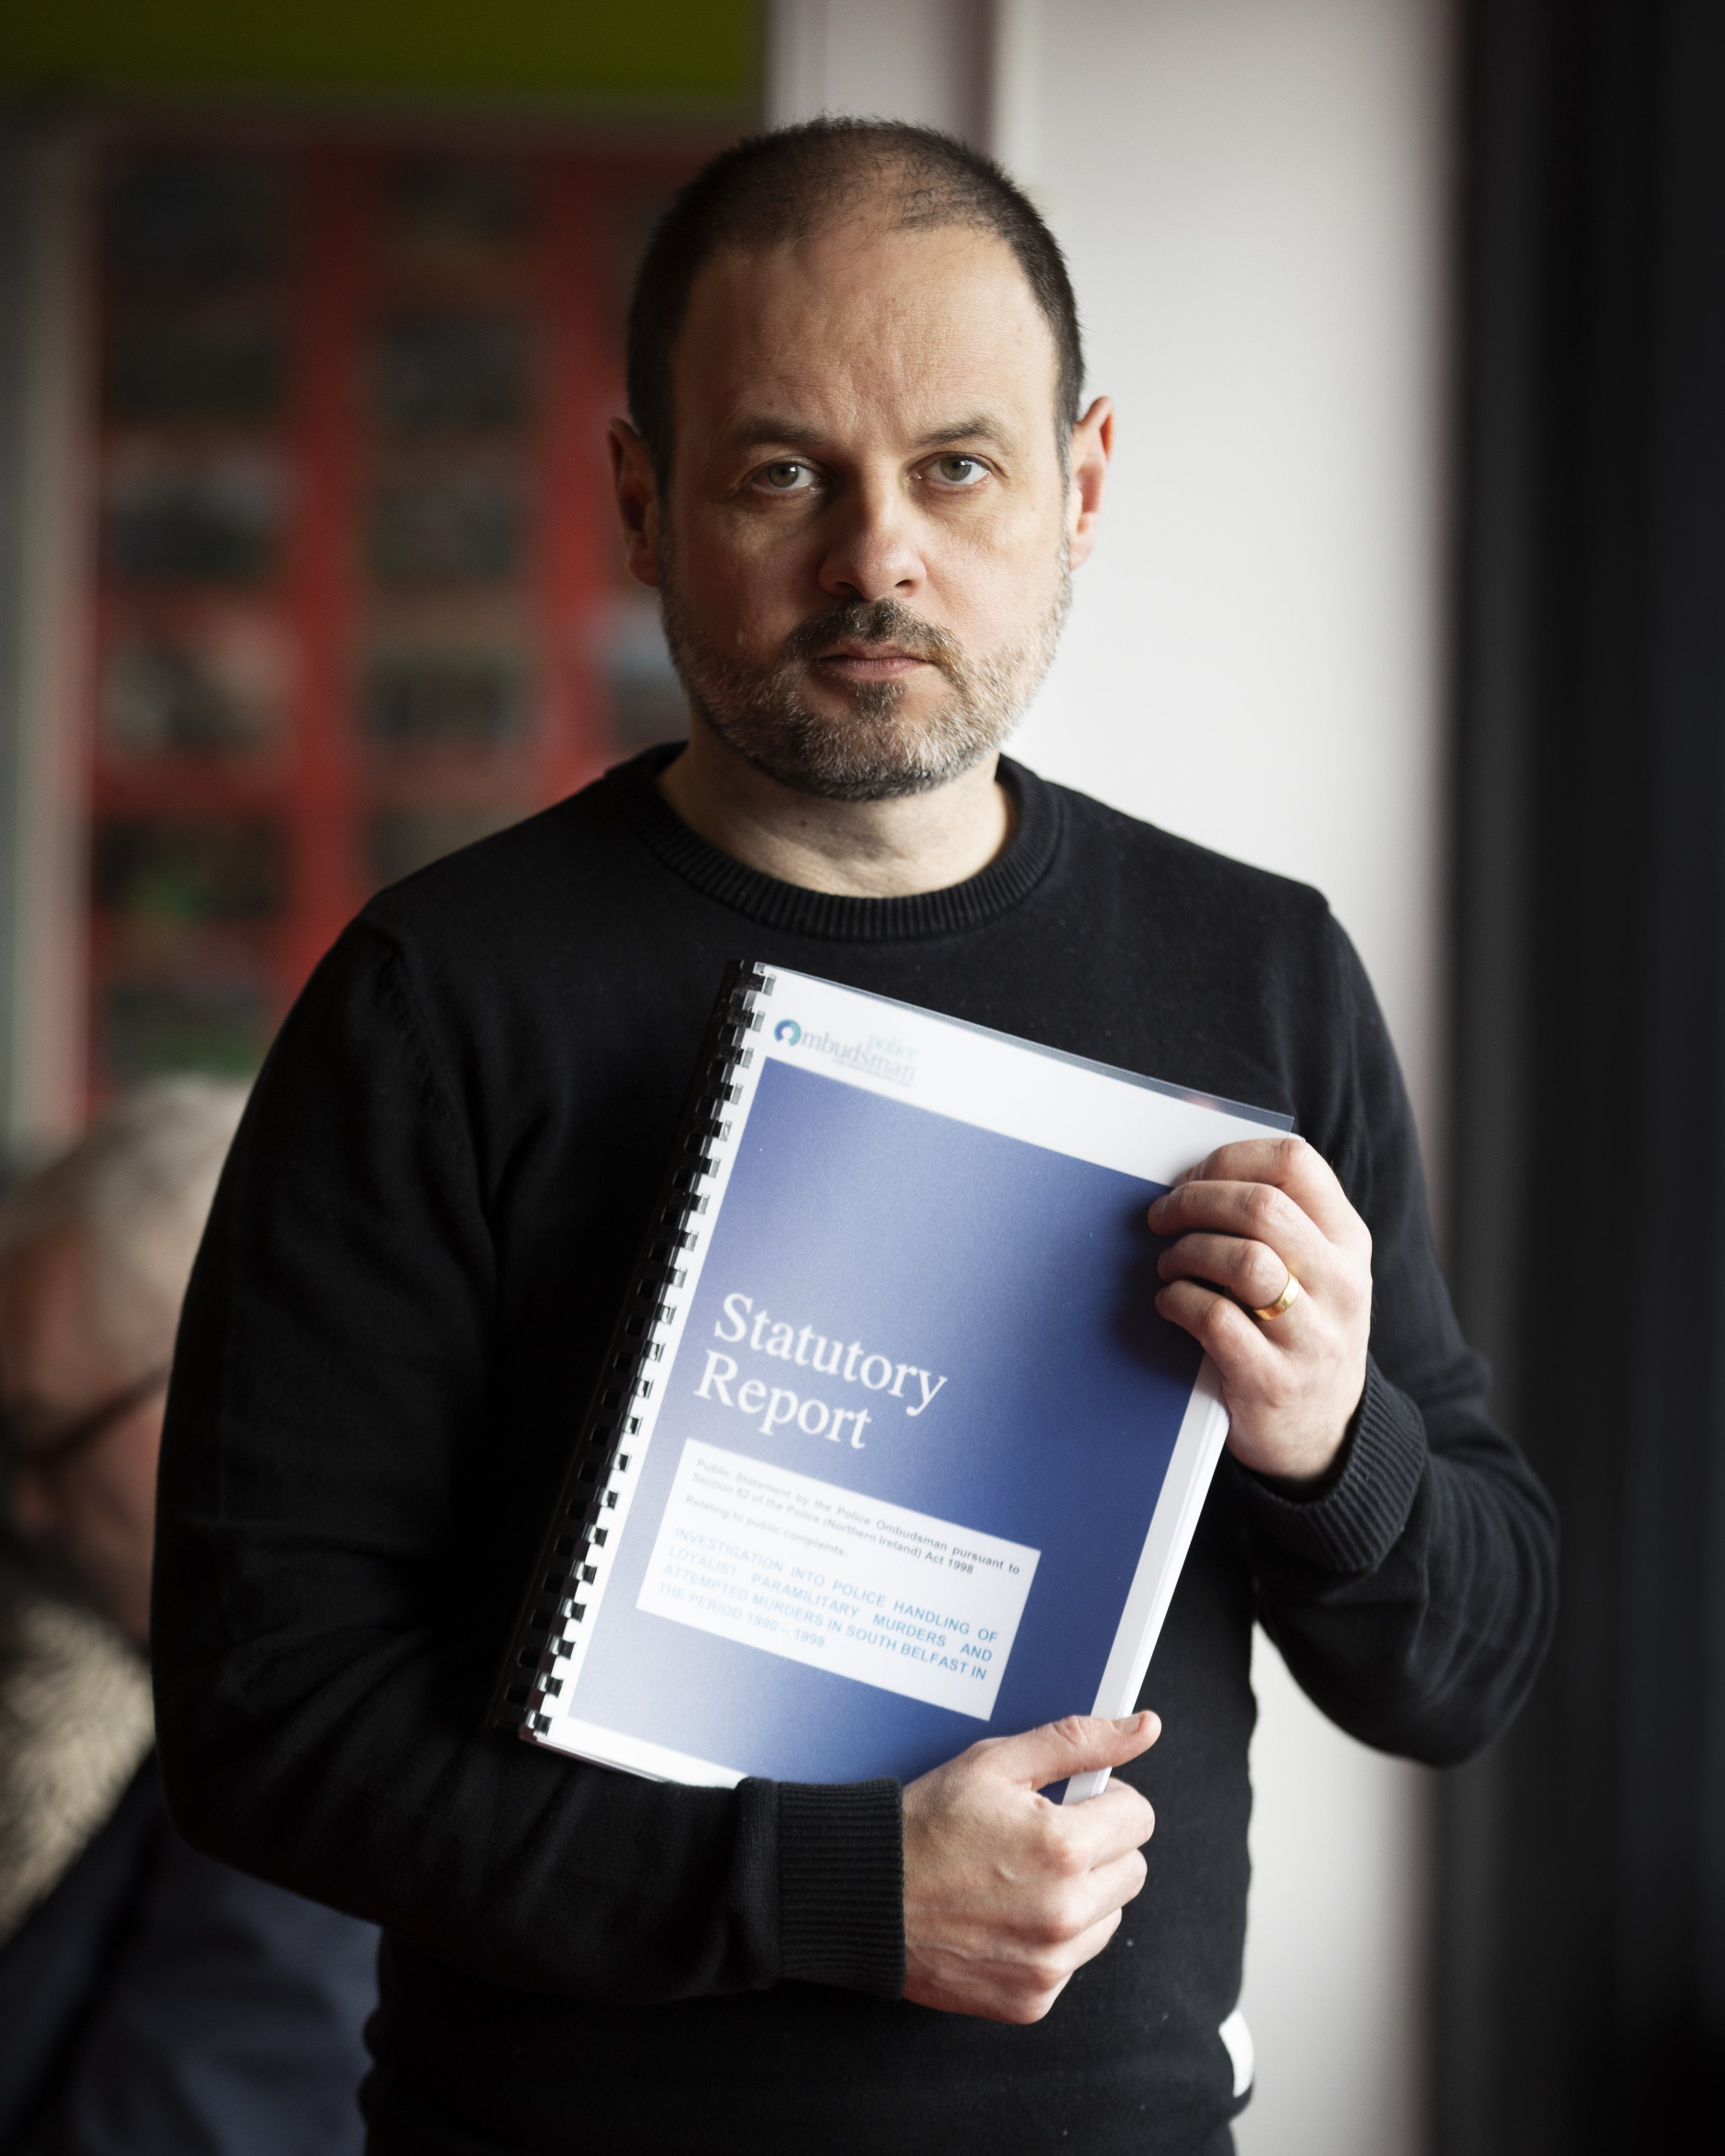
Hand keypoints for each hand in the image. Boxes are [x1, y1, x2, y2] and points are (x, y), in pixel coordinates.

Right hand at [902, 1712, 1159, 2022]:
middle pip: (1133, 1871)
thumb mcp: (995, 1763)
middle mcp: (1064, 1912)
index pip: (1138, 1818)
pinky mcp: (1032, 2000)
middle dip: (1099, 1847)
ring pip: (1108, 1918)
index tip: (1075, 1801)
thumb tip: (1144, 1728)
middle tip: (1044, 1837)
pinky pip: (1073, 1961)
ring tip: (1021, 1876)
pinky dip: (1051, 1939)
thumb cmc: (925, 1824)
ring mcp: (1049, 1964)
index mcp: (1062, 1847)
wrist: (866, 1897)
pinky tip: (1007, 1915)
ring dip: (1081, 1895)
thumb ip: (1076, 1742)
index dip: (1107, 1800)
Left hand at [1147, 1135, 1370, 1485]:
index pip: (1296, 1162)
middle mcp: (1340, 1283)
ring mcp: (1312, 1336)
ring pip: (1243, 1259)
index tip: (1190, 1177)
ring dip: (1187, 1252)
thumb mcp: (1310, 1268)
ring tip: (1169, 1265)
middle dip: (1195, 1201)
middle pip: (1261, 1206)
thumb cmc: (1297, 1331)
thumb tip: (1192, 1150)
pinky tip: (1170, 1303)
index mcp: (1346, 1241)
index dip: (1228, 1159)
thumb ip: (1272, 1215)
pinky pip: (1216, 1319)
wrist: (1322, 1434)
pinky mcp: (1274, 1380)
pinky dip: (1179, 1302)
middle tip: (1161, 1216)